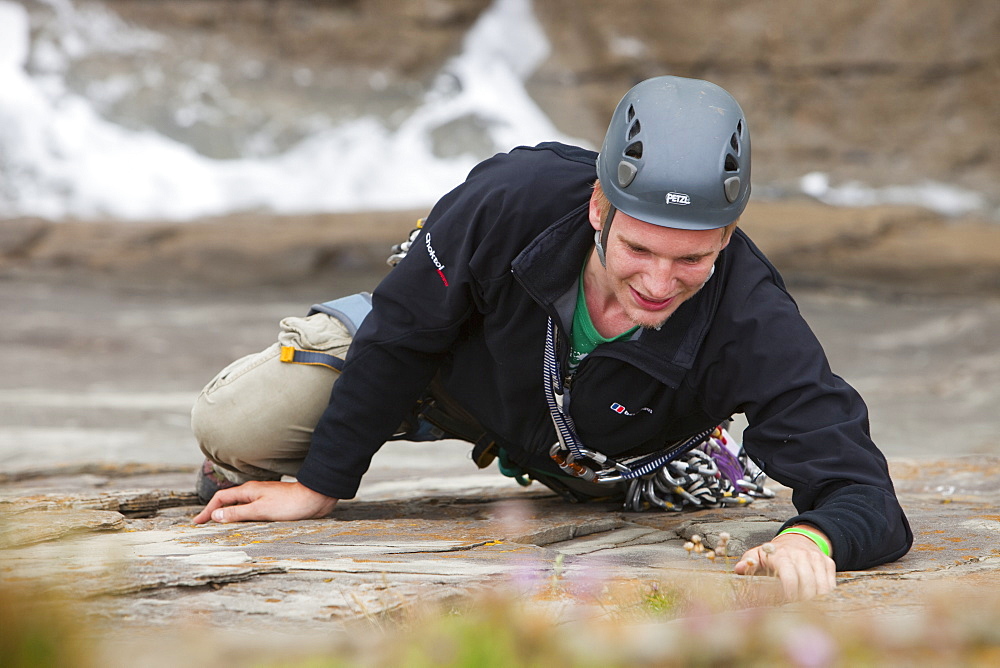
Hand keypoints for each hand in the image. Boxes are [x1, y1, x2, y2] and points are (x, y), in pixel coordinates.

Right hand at [192, 480, 337, 523]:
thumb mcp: (261, 511)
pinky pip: (251, 511)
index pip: (220, 499)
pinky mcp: (273, 505)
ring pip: (240, 506)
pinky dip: (242, 518)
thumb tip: (216, 516)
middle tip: (203, 526)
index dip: (207, 511)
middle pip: (228, 502)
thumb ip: (238, 514)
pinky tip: (243, 526)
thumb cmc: (290, 504)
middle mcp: (254, 492)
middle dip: (214, 513)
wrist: (315, 498)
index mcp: (248, 491)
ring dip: (228, 516)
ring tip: (218, 528)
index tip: (197, 522)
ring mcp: (263, 498)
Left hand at [734, 526, 835, 599]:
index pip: (790, 577)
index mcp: (781, 554)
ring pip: (822, 587)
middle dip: (802, 600)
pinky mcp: (828, 562)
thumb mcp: (757, 554)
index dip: (789, 594)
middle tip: (794, 606)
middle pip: (808, 585)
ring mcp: (816, 558)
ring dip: (814, 600)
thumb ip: (747, 562)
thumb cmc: (773, 553)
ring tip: (803, 603)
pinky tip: (813, 597)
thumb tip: (738, 569)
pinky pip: (830, 585)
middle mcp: (801, 555)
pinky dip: (823, 595)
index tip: (785, 604)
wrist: (796, 539)